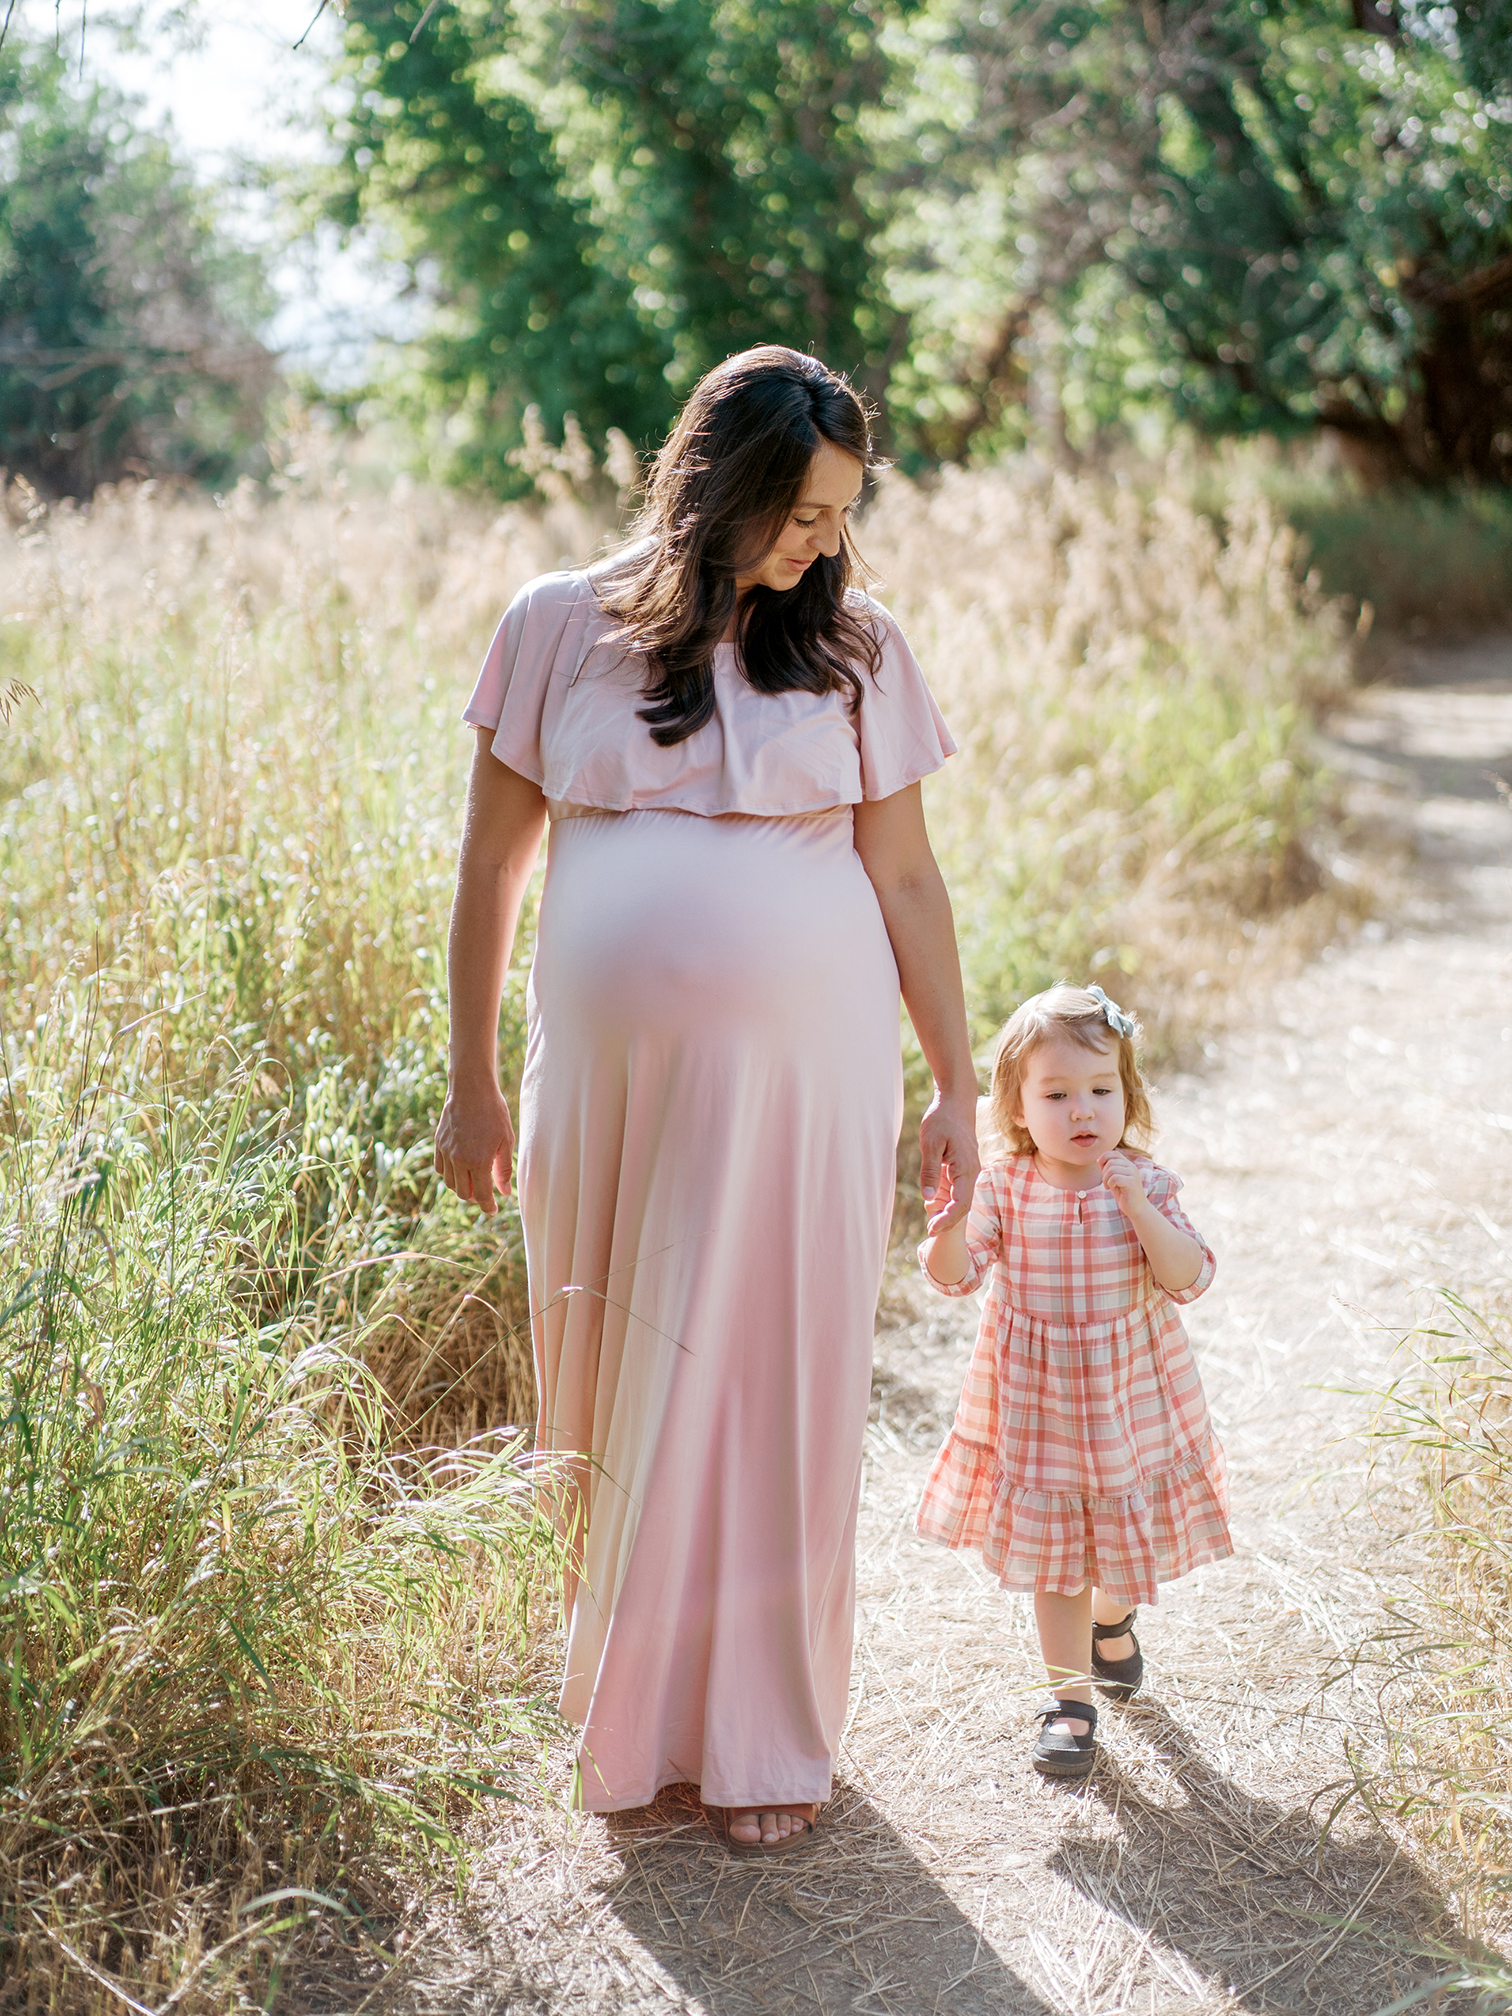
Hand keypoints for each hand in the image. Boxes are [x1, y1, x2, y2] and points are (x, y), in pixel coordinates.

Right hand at [435, 1079, 515, 1215]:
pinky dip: (450, 1175)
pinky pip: (440, 1169)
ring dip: (462, 1188)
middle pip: (464, 1193)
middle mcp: (459, 1160)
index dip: (488, 1206)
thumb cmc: (494, 1113)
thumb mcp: (506, 1141)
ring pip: (451, 1183)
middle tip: (486, 1195)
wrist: (471, 1090)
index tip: (493, 1210)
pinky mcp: (439, 1144)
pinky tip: (461, 1170)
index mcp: (478, 1161)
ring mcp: (446, 1152)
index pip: (481, 1195)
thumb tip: (504, 1192)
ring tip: (474, 1182)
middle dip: (476, 1199)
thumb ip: (504, 1169)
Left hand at [920, 1091, 979, 1232]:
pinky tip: (935, 1204)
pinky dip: (949, 1200)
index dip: (946, 1220)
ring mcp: (969, 1169)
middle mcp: (972, 1171)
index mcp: (966, 1168)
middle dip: (948, 1221)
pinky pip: (959, 1188)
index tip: (931, 1229)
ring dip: (948, 1212)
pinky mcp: (963, 1165)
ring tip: (931, 1222)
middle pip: (963, 1206)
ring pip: (962, 1198)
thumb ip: (930, 1172)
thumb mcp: (930, 1144)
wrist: (956, 1101)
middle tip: (929, 1231)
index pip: (960, 1204)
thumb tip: (929, 1198)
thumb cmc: (942, 1119)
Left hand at [1098, 1149, 1148, 1220]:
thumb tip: (1098, 1160)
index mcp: (1128, 1165)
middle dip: (1104, 1173)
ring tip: (1109, 1186)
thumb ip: (1108, 1169)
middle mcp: (1132, 1167)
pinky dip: (1110, 1184)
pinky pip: (1115, 1178)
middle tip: (1106, 1183)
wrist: (1136, 1208)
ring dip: (1106, 1179)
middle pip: (1111, 1162)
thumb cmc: (1123, 1194)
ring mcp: (1133, 1174)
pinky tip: (1112, 1189)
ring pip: (1112, 1169)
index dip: (1104, 1156)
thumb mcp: (1114, 1179)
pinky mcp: (1132, 1182)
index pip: (1115, 1153)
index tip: (1099, 1164)